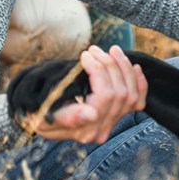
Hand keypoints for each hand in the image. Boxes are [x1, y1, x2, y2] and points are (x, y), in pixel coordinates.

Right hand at [31, 45, 146, 143]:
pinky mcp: (118, 117)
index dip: (99, 71)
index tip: (84, 55)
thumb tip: (91, 113)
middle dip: (109, 65)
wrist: (41, 118)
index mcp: (85, 130)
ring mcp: (111, 124)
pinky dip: (139, 83)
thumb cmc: (39, 114)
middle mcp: (102, 130)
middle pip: (119, 92)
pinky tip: (134, 66)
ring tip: (110, 50)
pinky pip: (138, 101)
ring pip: (131, 94)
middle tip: (93, 49)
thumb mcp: (44, 115)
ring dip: (123, 68)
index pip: (104, 96)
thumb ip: (68, 116)